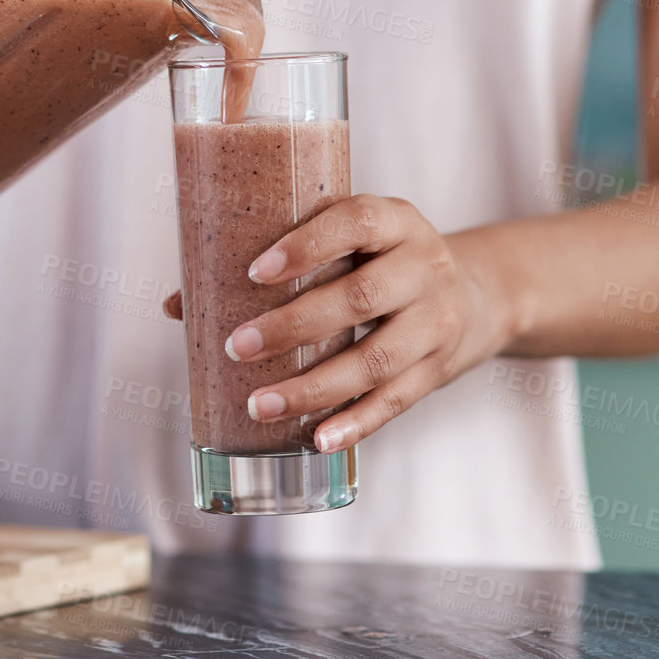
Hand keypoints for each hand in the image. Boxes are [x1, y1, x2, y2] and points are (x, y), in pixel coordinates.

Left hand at [163, 195, 511, 452]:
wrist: (479, 294)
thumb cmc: (381, 262)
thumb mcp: (349, 242)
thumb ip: (277, 262)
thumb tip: (179, 303)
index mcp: (395, 220)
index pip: (355, 222)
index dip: (306, 246)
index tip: (255, 273)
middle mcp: (424, 265)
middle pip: (360, 298)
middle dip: (294, 325)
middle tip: (237, 346)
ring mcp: (437, 320)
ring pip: (376, 359)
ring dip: (313, 387)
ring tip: (259, 404)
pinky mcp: (439, 368)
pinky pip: (396, 401)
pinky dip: (355, 422)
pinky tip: (316, 438)